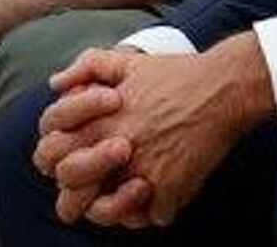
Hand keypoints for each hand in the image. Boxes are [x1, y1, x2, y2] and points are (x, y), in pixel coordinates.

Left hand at [35, 37, 272, 228]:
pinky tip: (170, 191)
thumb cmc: (180, 73)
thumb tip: (57, 82)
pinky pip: (155, 216)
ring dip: (121, 210)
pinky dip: (163, 208)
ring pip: (109, 215)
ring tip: (139, 193)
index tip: (83, 159)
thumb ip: (89, 66)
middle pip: (71, 193)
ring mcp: (141, 169)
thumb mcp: (129, 60)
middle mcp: (114, 147)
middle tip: (106, 185)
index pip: (51, 156)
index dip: (60, 162)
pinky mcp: (169, 184)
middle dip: (83, 196)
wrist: (226, 84)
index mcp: (99, 121)